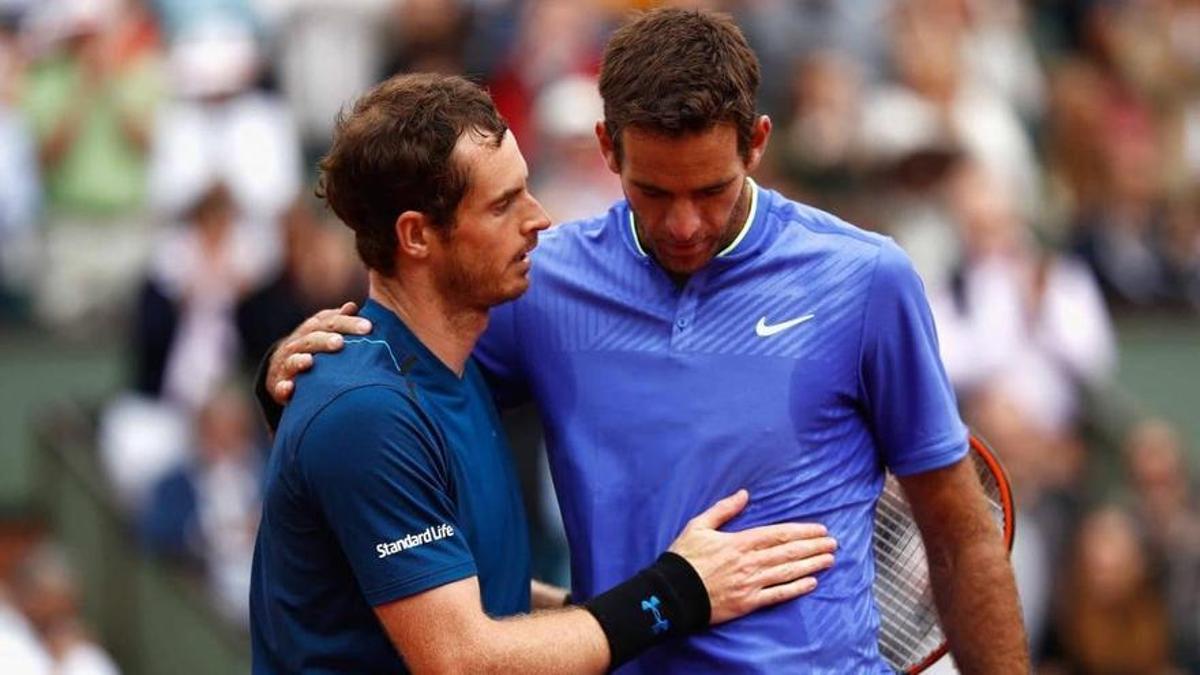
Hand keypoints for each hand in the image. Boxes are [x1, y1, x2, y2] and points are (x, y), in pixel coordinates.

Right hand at [268, 302, 372, 403]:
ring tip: (309, 361)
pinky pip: (279, 387)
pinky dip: (283, 387)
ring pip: (292, 360)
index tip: (368, 327)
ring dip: (300, 361)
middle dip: (325, 340)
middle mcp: (297, 344)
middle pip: (311, 339)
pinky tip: (289, 387)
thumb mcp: (324, 332)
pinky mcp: (279, 385)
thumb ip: (339, 321)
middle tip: (340, 342)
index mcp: (312, 329)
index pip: (329, 322)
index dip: (347, 323)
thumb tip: (352, 306)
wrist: (282, 369)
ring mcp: (286, 364)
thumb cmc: (313, 348)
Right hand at [668, 490, 835, 624]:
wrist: (672, 593)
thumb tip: (744, 494)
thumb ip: (723, 509)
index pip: (778, 534)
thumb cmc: (684, 558)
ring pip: (788, 572)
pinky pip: (778, 595)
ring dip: (811, 565)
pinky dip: (796, 589)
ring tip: (829, 559)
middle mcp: (749, 562)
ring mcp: (751, 584)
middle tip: (833, 543)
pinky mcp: (748, 602)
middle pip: (788, 553)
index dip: (802, 531)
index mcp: (739, 542)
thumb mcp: (698, 526)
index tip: (820, 529)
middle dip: (813, 547)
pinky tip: (812, 583)